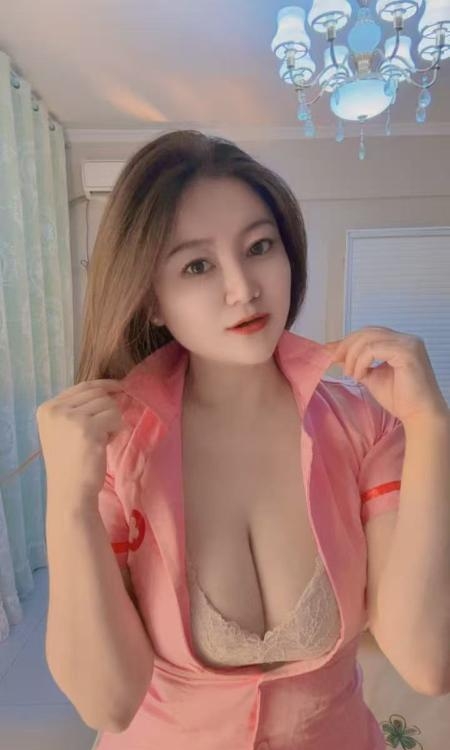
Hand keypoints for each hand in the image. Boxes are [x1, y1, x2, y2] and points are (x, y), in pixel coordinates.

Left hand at [324, 326, 447, 424]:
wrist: (418, 414)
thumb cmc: (399, 398)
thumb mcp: (371, 376)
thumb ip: (357, 362)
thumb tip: (334, 352)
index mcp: (399, 342)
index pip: (369, 333)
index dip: (348, 341)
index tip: (331, 353)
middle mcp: (406, 339)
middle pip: (367, 332)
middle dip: (347, 346)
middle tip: (335, 362)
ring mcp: (408, 343)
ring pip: (368, 339)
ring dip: (353, 356)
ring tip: (351, 374)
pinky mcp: (407, 352)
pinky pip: (374, 349)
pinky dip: (361, 361)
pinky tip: (360, 376)